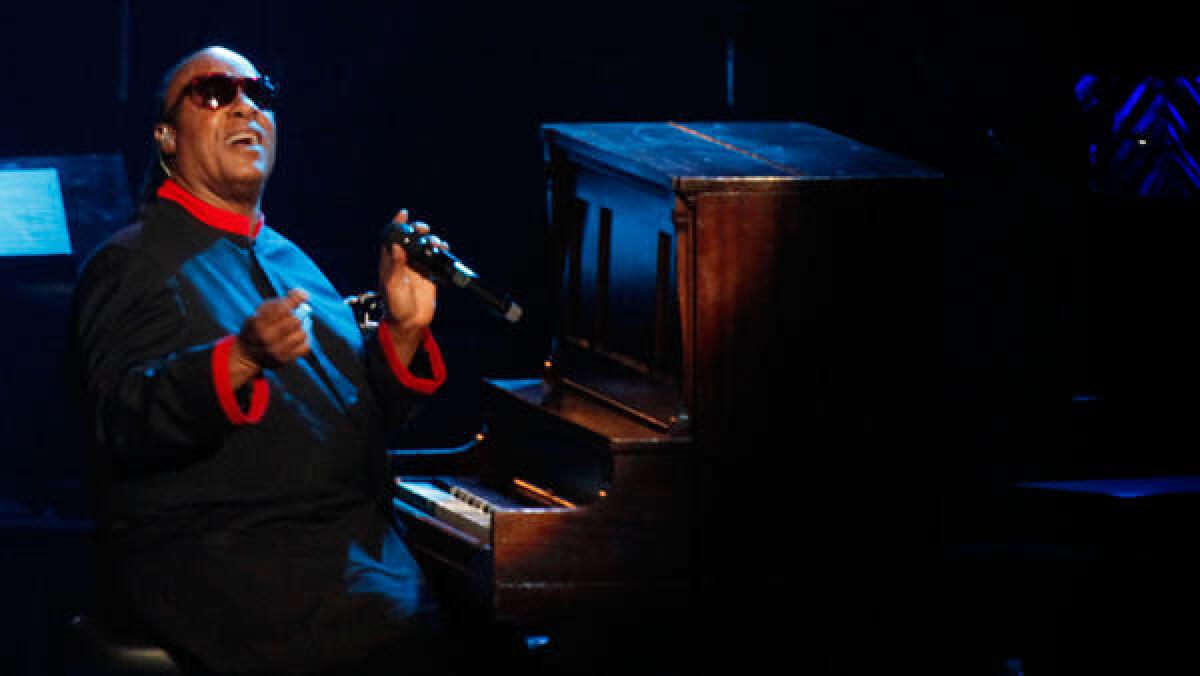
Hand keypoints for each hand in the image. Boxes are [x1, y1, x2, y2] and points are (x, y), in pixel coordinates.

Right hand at [232, 288, 311, 375]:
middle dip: (297, 315)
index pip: (282, 309)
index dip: (294, 301)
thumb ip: (277, 302)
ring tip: (295, 328)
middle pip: (294, 321)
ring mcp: (276, 351)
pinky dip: (305, 340)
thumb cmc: (256, 328)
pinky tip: (298, 337)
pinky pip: (305, 347)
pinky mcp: (285, 360)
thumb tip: (302, 294)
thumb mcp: (259, 313)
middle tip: (294, 316)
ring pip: (302, 334)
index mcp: (259, 323)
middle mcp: (267, 338)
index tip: (302, 296)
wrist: (247, 355)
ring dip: (301, 328)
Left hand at [380, 209, 440, 331]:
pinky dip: (440, 252)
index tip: (403, 213)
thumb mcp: (392, 286)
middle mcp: (403, 263)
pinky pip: (436, 260)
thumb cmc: (395, 307)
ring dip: (430, 241)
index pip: (391, 239)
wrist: (410, 323)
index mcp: (390, 263)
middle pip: (410, 240)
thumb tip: (396, 247)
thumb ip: (394, 267)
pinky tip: (443, 249)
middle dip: (416, 230)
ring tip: (435, 242)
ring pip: (424, 248)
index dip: (396, 225)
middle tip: (422, 228)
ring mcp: (417, 269)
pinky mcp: (429, 276)